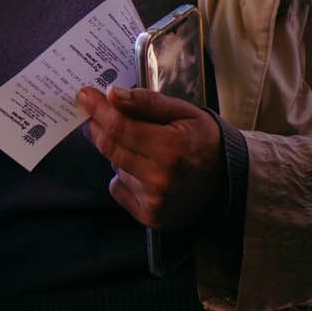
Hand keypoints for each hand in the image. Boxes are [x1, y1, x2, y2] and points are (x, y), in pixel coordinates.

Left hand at [76, 84, 224, 229]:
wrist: (227, 182)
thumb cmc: (204, 141)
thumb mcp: (184, 112)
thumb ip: (147, 103)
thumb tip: (112, 94)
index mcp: (171, 148)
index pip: (119, 127)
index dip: (98, 110)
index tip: (84, 95)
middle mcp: (160, 177)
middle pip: (110, 147)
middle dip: (98, 127)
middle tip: (95, 113)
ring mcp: (153, 200)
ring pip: (114, 167)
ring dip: (118, 153)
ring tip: (143, 148)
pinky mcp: (149, 215)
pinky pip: (119, 188)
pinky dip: (124, 176)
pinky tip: (146, 172)